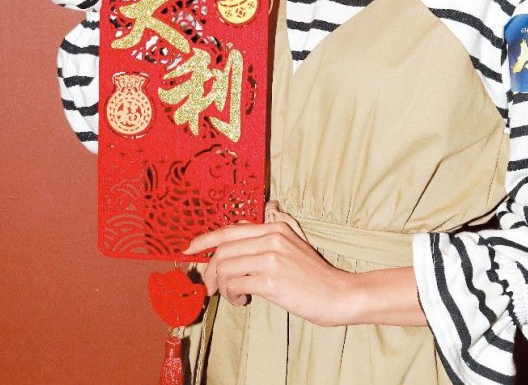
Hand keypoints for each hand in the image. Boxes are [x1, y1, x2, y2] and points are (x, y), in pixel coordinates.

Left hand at [184, 220, 349, 327]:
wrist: (337, 293)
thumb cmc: (311, 275)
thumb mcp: (290, 247)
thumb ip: (264, 241)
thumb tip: (231, 244)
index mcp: (275, 228)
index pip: (230, 229)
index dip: (205, 239)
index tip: (189, 249)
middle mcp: (272, 238)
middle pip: (223, 250)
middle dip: (210, 270)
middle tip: (212, 287)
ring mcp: (271, 258)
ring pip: (226, 267)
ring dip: (223, 286)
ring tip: (235, 296)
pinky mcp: (271, 280)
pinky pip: (235, 284)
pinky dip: (233, 295)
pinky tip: (243, 300)